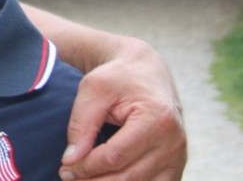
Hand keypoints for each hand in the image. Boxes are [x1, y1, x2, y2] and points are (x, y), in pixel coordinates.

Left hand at [59, 37, 186, 180]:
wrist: (146, 72)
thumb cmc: (118, 77)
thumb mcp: (94, 88)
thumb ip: (82, 123)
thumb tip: (71, 161)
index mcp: (157, 118)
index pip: (116, 156)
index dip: (87, 167)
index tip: (64, 168)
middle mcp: (173, 141)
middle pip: (128, 177)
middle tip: (67, 177)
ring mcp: (178, 156)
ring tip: (82, 180)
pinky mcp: (176, 166)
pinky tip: (105, 179)